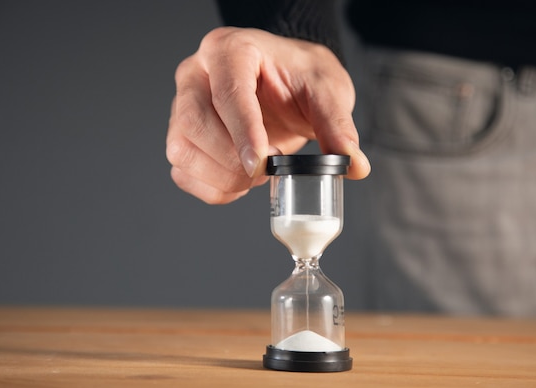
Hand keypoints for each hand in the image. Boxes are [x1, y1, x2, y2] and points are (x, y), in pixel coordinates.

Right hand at [166, 27, 369, 203]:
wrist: (284, 80)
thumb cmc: (298, 76)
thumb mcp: (326, 90)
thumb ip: (337, 123)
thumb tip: (353, 164)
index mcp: (231, 50)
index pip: (228, 92)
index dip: (243, 131)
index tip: (261, 163)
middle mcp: (197, 75)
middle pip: (194, 122)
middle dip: (231, 158)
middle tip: (267, 170)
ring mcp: (183, 106)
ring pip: (181, 150)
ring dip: (220, 176)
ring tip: (256, 175)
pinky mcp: (183, 136)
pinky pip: (183, 172)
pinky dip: (212, 188)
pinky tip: (240, 182)